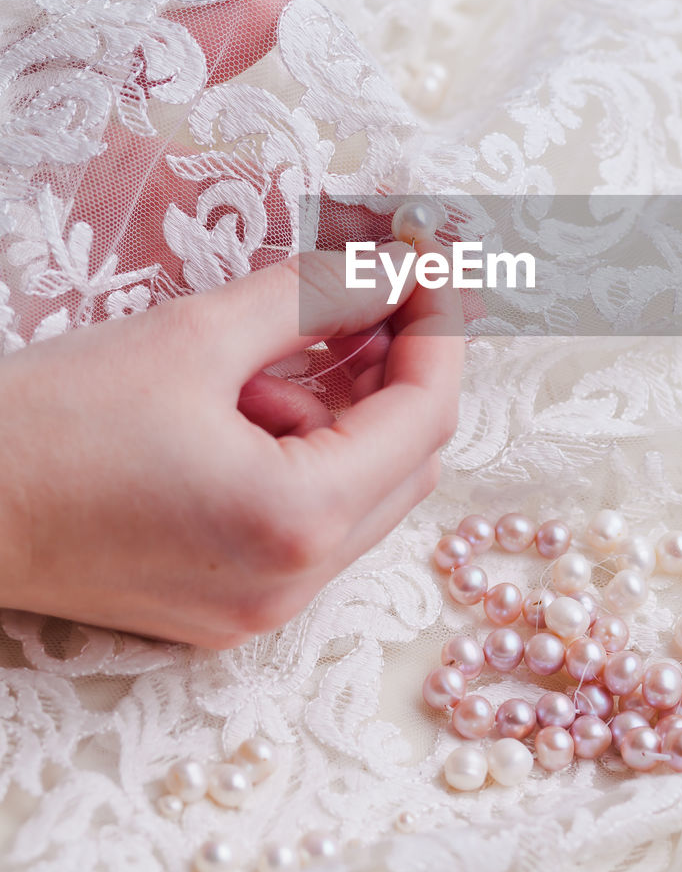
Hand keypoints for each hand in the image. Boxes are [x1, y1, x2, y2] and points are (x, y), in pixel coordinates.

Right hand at [0, 245, 463, 647]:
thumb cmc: (52, 420)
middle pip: (407, 460)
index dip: (439, 328)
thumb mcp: (195, 337)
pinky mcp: (227, 605)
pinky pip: (309, 521)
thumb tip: (391, 265)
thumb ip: (313, 297)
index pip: (424, 414)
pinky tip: (258, 398)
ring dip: (346, 410)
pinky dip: (307, 453)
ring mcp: (260, 607)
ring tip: (277, 352)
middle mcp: (292, 583)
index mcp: (295, 519)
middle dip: (401, 365)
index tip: (432, 264)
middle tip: (380, 287)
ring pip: (360, 493)